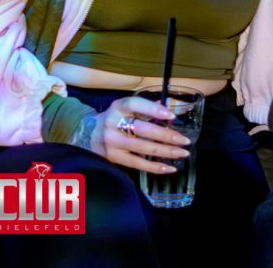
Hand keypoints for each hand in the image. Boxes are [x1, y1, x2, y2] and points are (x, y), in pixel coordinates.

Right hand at [69, 96, 187, 172]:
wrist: (87, 134)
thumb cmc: (114, 119)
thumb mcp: (125, 109)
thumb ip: (146, 107)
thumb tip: (172, 106)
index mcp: (117, 107)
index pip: (135, 105)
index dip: (153, 109)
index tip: (171, 116)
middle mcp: (113, 123)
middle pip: (142, 129)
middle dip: (166, 135)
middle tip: (185, 140)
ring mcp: (112, 142)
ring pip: (142, 148)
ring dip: (165, 151)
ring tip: (183, 153)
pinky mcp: (114, 157)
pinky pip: (137, 164)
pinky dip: (155, 167)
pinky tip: (169, 167)